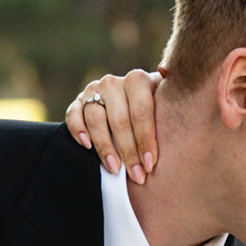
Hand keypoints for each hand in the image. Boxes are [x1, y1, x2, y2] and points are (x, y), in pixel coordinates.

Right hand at [65, 68, 162, 184]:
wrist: (132, 103)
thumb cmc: (155, 108)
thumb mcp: (167, 99)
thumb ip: (172, 88)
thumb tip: (165, 69)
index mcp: (138, 80)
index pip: (141, 111)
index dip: (145, 140)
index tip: (150, 164)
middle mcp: (114, 83)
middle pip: (119, 121)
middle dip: (129, 152)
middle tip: (137, 176)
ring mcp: (94, 91)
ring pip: (96, 119)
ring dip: (105, 147)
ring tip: (114, 169)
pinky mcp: (78, 102)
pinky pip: (73, 115)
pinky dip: (78, 130)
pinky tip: (87, 147)